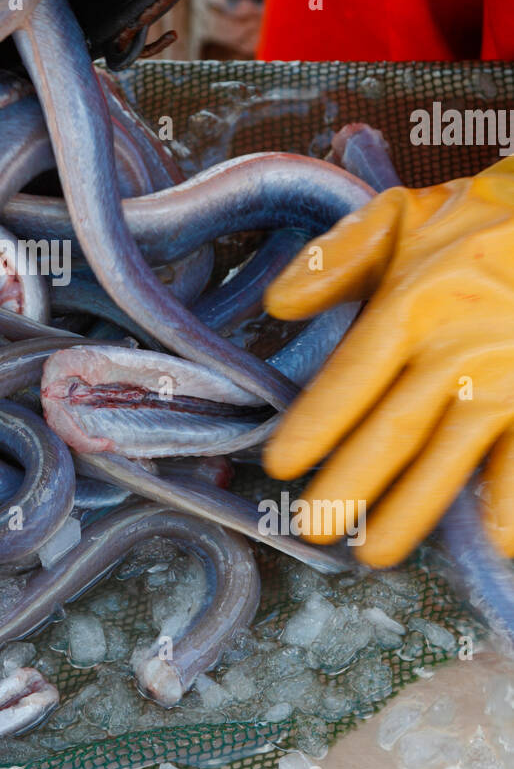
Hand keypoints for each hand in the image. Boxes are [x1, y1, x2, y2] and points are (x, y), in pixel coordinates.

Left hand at [263, 158, 513, 565]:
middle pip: (395, 428)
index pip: (353, 376)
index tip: (280, 465)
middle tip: (313, 530)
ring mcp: (508, 377)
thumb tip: (279, 304)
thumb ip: (339, 258)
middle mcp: (457, 348)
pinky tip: (494, 541)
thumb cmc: (481, 218)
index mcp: (412, 304)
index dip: (317, 423)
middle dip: (352, 484)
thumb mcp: (404, 216)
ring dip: (415, 509)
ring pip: (453, 454)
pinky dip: (510, 498)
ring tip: (377, 552)